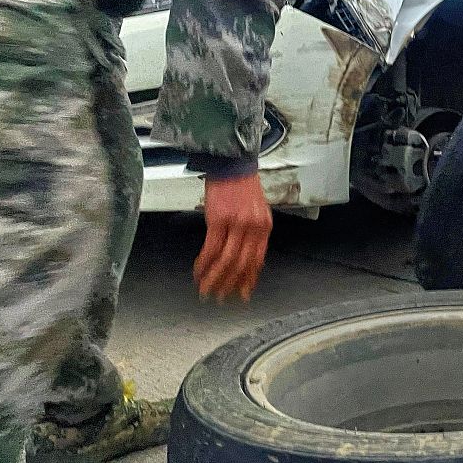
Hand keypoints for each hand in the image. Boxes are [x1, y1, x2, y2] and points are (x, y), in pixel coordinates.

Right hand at [194, 173, 272, 301]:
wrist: (232, 165)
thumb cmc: (242, 187)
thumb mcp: (256, 212)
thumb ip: (253, 234)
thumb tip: (246, 258)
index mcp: (264, 227)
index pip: (257, 261)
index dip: (248, 280)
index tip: (241, 294)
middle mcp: (253, 228)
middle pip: (242, 265)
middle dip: (230, 284)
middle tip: (220, 297)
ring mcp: (237, 224)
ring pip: (226, 261)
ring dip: (215, 278)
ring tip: (206, 290)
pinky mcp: (219, 220)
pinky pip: (211, 249)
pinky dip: (204, 264)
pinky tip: (198, 272)